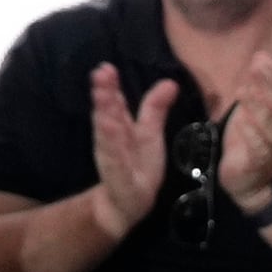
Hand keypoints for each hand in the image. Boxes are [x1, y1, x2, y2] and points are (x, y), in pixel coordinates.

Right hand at [84, 63, 180, 235]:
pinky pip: (114, 161)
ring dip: (104, 116)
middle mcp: (112, 139)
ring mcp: (112, 158)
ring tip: (102, 97)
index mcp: (119, 126)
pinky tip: (109, 131)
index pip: (113, 102)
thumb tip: (170, 82)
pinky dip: (112, 147)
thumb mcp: (149, 133)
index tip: (106, 68)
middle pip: (107, 113)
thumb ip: (155, 108)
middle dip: (104, 95)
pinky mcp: (117, 177)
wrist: (127, 203)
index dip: (109, 86)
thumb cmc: (138, 164)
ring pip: (107, 135)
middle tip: (101, 74)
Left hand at [215, 61, 271, 214]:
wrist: (250, 183)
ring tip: (243, 90)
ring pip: (271, 127)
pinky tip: (240, 121)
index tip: (262, 59)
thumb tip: (261, 55)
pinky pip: (258, 148)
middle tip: (254, 69)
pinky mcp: (258, 163)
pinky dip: (250, 134)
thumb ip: (258, 85)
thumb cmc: (250, 141)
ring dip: (258, 107)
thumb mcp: (253, 110)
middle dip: (267, 86)